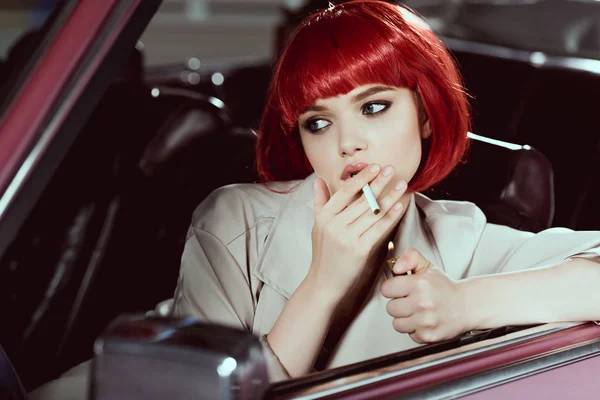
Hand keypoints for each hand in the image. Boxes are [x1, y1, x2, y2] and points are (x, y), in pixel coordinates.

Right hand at [308, 164, 407, 301]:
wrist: (324, 283)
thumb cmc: (323, 253)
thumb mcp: (317, 226)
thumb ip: (320, 202)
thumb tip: (319, 180)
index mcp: (324, 216)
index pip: (345, 191)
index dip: (361, 178)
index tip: (375, 167)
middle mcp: (334, 224)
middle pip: (361, 199)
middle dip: (378, 182)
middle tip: (391, 168)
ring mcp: (346, 237)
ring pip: (373, 212)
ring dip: (390, 196)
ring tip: (401, 185)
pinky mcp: (359, 250)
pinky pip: (379, 229)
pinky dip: (391, 216)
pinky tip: (400, 206)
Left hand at [381, 248, 469, 342]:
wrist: (466, 306)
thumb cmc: (444, 287)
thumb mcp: (427, 266)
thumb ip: (409, 258)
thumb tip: (396, 268)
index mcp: (420, 284)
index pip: (386, 289)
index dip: (393, 288)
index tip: (402, 289)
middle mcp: (422, 303)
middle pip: (390, 308)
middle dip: (399, 304)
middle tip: (412, 301)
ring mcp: (425, 321)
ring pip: (397, 324)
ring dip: (405, 319)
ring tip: (418, 312)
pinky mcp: (428, 336)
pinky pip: (409, 334)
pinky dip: (415, 329)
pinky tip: (425, 321)